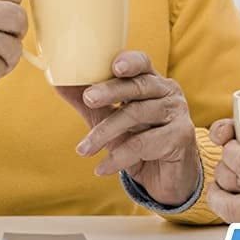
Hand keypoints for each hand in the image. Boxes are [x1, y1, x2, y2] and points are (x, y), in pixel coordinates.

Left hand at [57, 50, 201, 207]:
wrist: (165, 179)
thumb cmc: (137, 140)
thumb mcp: (108, 119)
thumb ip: (86, 100)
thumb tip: (57, 82)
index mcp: (151, 80)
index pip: (142, 62)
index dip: (129, 61)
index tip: (113, 66)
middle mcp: (167, 91)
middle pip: (137, 86)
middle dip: (110, 91)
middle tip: (88, 99)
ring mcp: (178, 112)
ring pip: (137, 115)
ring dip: (106, 133)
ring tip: (83, 149)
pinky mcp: (182, 136)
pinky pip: (145, 144)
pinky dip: (119, 157)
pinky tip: (102, 167)